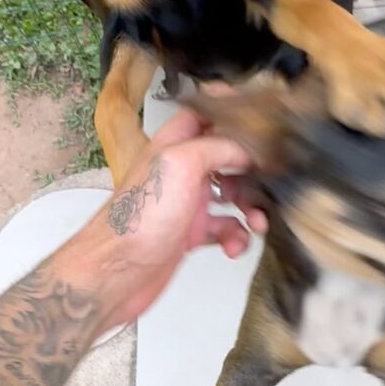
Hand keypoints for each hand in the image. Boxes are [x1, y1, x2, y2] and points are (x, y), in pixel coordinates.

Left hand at [55, 108, 266, 331]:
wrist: (117, 273)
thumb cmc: (138, 220)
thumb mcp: (181, 164)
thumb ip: (217, 146)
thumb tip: (246, 149)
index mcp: (174, 146)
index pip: (204, 114)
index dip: (230, 111)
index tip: (258, 119)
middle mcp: (180, 171)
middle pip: (227, 157)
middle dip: (252, 170)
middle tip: (267, 181)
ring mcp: (186, 202)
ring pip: (231, 195)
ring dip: (250, 208)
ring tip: (257, 222)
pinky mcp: (190, 233)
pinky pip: (225, 229)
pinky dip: (236, 237)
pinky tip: (234, 246)